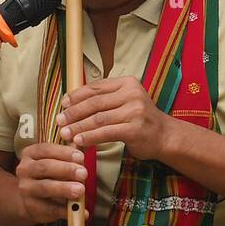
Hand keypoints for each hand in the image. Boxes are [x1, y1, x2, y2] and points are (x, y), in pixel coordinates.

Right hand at [15, 142, 88, 225]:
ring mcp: (27, 189)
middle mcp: (25, 170)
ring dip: (64, 189)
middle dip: (66, 170)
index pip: (46, 149)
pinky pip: (50, 209)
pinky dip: (66, 211)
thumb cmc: (49, 173)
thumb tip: (85, 143)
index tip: (81, 156)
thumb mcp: (56, 159)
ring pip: (45, 188)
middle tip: (84, 173)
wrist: (28, 197)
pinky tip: (81, 212)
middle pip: (45, 168)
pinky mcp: (32, 207)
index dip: (64, 152)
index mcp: (31, 153)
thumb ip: (70, 152)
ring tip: (80, 190)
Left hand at [57, 77, 174, 159]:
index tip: (63, 104)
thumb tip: (73, 104)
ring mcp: (135, 111)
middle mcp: (132, 94)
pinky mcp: (135, 129)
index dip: (76, 96)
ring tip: (64, 133)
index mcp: (127, 83)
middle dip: (74, 113)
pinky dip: (90, 137)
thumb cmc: (140, 120)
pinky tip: (79, 142)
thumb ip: (105, 100)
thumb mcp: (126, 102)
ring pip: (98, 118)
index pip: (96, 87)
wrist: (165, 136)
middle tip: (59, 121)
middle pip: (95, 102)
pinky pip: (106, 132)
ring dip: (78, 127)